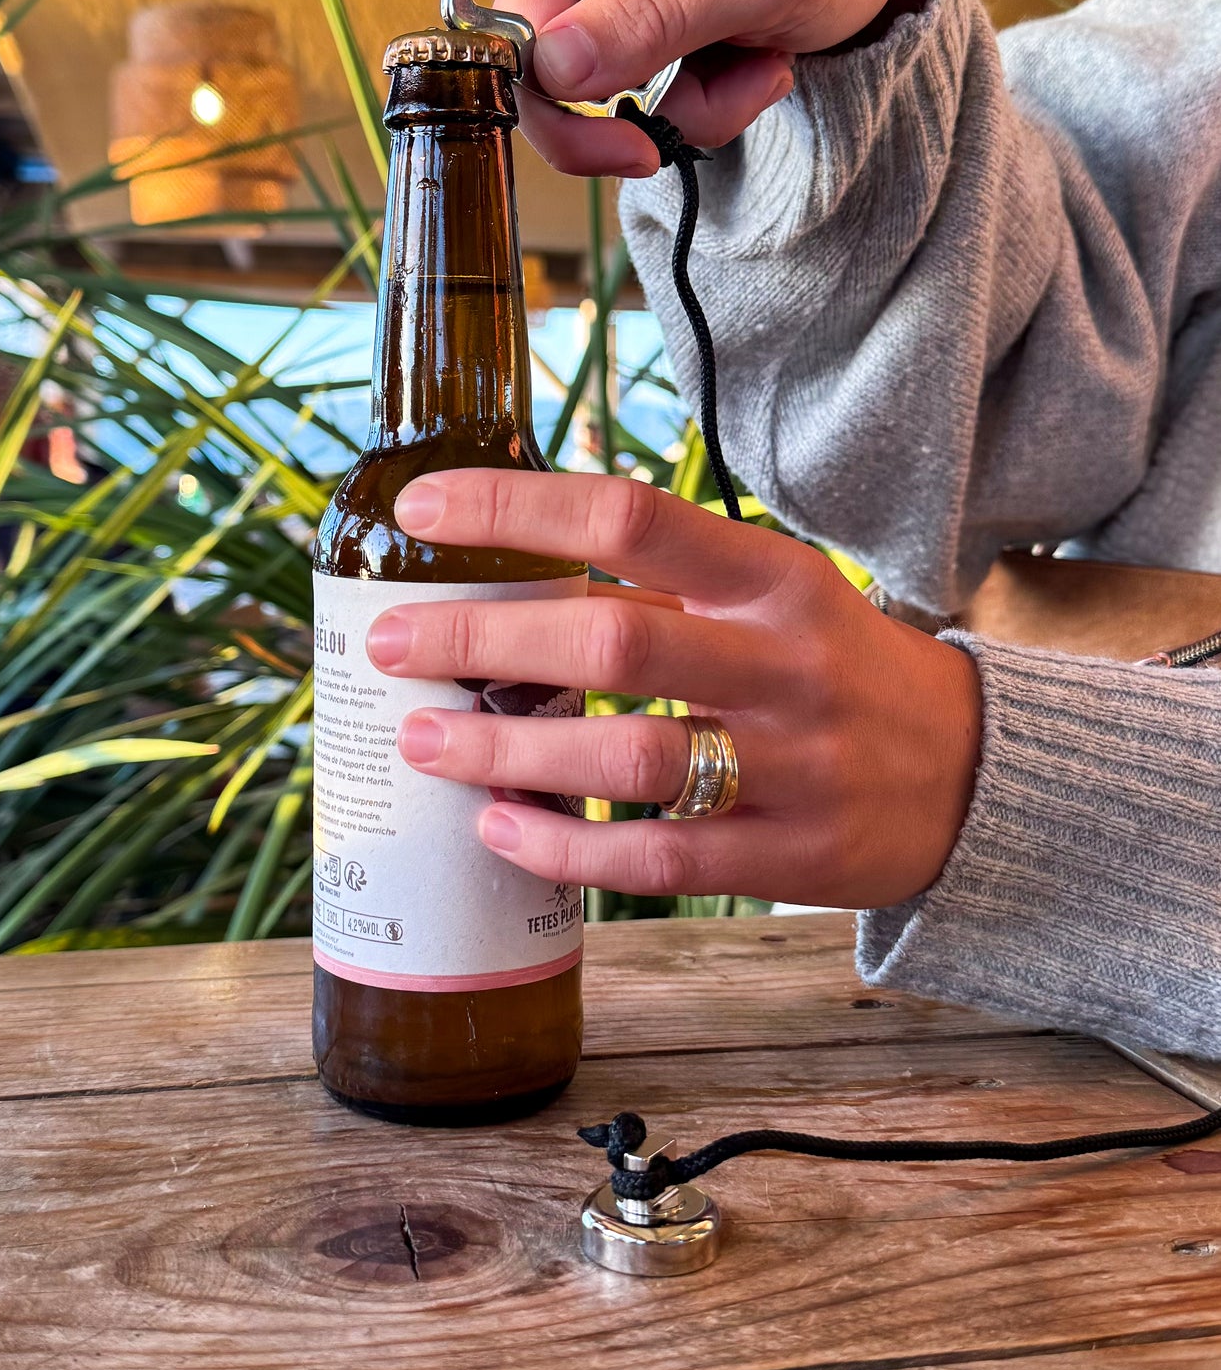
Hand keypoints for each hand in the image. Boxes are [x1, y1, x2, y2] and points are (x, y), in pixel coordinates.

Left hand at [367, 470, 979, 908]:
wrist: (979, 775)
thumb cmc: (839, 669)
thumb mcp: (778, 597)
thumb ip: (664, 589)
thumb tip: (501, 584)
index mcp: (774, 577)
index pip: (631, 517)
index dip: (518, 508)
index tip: (422, 510)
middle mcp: (784, 663)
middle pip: (614, 643)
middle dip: (482, 641)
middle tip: (389, 642)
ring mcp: (794, 766)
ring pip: (628, 759)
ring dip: (509, 754)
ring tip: (424, 744)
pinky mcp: (792, 857)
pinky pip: (658, 861)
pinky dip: (567, 847)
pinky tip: (501, 829)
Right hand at [493, 0, 944, 176]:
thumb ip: (652, 18)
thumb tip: (550, 67)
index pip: (519, 32)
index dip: (567, 108)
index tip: (641, 144)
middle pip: (550, 70)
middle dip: (644, 108)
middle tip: (735, 91)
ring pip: (591, 89)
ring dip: (680, 107)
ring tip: (753, 66)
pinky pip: (621, 80)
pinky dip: (687, 95)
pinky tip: (741, 59)